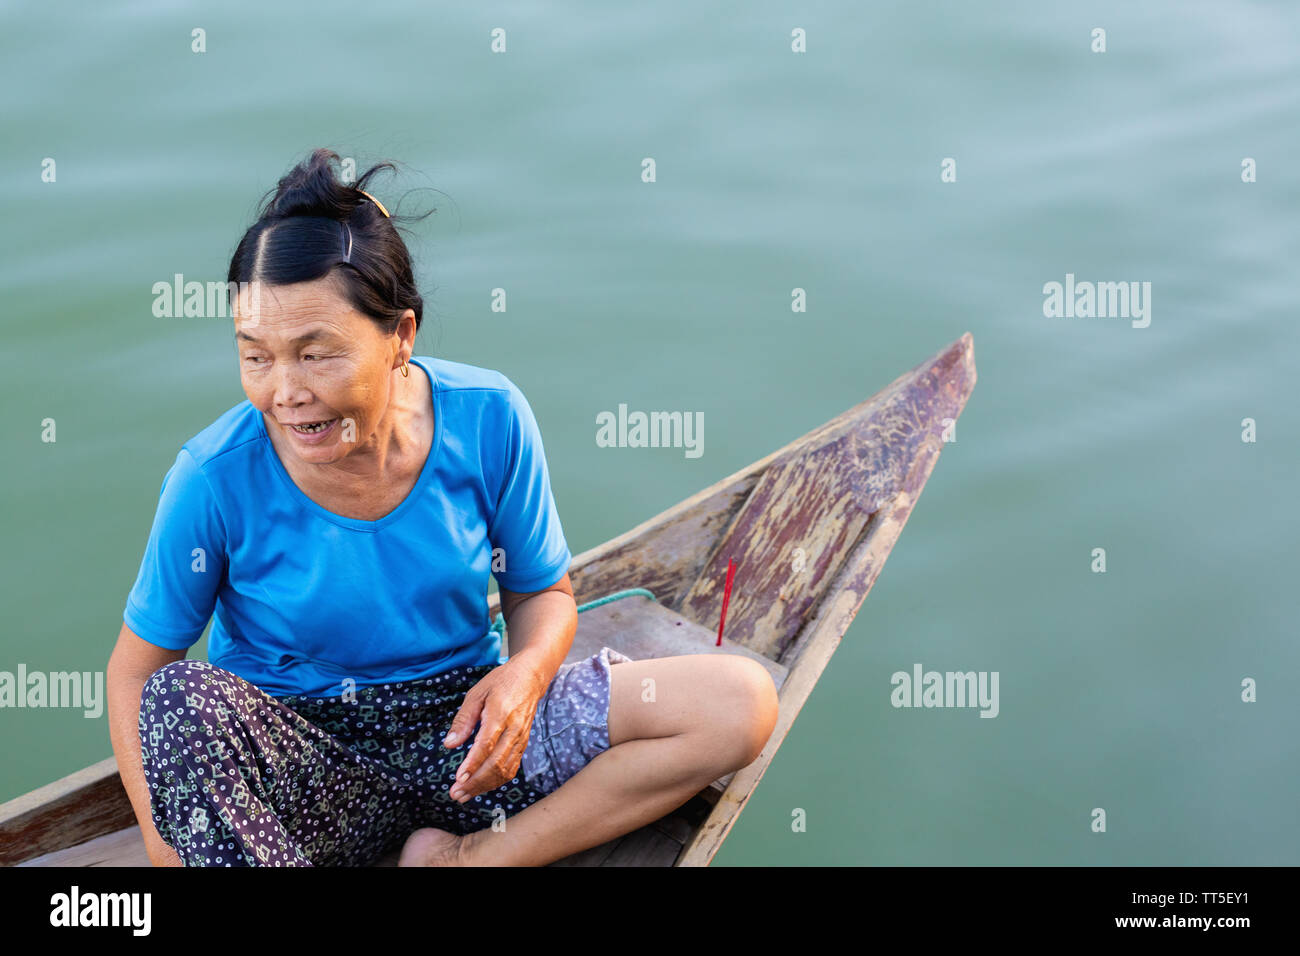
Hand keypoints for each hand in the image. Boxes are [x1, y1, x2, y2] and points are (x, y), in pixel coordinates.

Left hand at [443, 658, 547, 802]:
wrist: (531, 677)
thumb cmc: (501, 682)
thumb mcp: (476, 694)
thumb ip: (463, 720)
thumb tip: (449, 744)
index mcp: (500, 713)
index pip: (486, 744)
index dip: (472, 764)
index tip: (458, 778)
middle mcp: (514, 729)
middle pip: (496, 763)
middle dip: (475, 782)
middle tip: (456, 794)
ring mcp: (521, 738)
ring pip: (505, 770)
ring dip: (484, 786)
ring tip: (464, 795)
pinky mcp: (523, 744)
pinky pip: (512, 768)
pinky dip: (496, 781)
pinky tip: (482, 786)